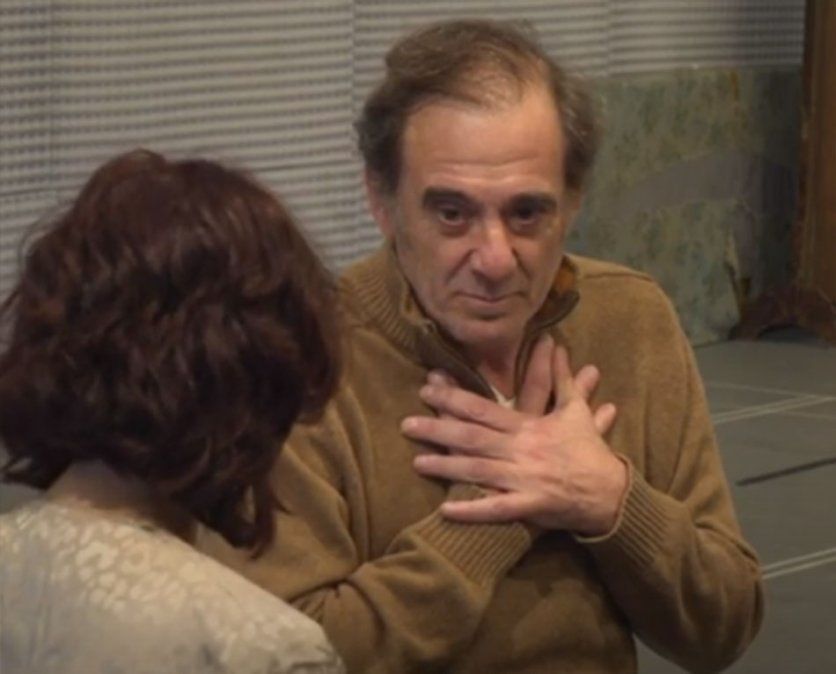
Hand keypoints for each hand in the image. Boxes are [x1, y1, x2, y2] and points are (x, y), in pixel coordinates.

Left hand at [402, 340, 626, 535]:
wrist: (612, 493)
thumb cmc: (589, 451)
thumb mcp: (576, 411)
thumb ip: (563, 380)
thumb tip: (559, 347)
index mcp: (529, 427)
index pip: (484, 410)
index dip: (454, 399)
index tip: (427, 390)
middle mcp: (522, 450)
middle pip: (473, 438)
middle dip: (438, 430)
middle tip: (406, 424)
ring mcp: (524, 480)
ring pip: (479, 471)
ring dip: (446, 466)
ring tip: (416, 461)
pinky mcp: (529, 506)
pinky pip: (497, 509)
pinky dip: (472, 509)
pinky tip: (446, 509)